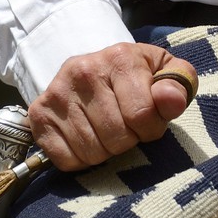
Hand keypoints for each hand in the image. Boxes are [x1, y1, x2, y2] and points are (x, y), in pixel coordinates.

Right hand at [27, 42, 197, 171]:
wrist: (95, 69)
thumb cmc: (138, 76)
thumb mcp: (165, 72)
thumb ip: (178, 84)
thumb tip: (171, 101)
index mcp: (120, 57)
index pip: (142, 114)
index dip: (151, 128)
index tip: (149, 121)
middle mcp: (84, 70)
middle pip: (116, 137)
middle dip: (129, 140)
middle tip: (127, 127)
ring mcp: (57, 92)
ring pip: (91, 152)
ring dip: (106, 151)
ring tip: (108, 131)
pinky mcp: (39, 114)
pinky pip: (66, 160)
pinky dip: (81, 160)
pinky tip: (88, 138)